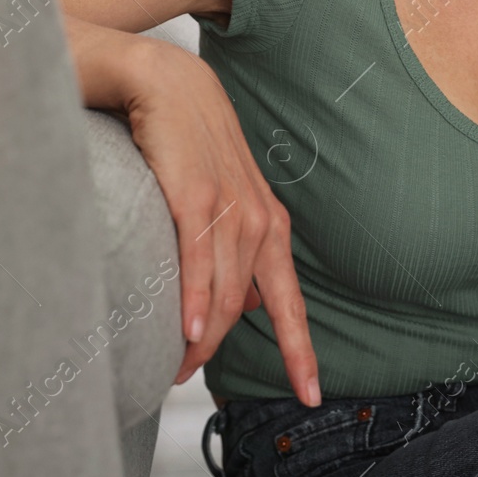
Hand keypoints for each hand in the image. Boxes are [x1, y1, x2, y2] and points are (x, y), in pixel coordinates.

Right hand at [122, 38, 319, 402]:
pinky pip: (198, 261)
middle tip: (186, 379)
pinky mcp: (195, 195)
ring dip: (200, 339)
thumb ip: (233, 248)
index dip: (301, 351)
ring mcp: (230, 208)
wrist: (167, 83)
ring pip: (222, 293)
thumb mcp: (222, 199)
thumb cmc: (190, 142)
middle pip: (248, 309)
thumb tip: (242, 301)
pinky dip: (194, 301)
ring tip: (176, 368)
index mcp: (270, 226)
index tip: (310, 394)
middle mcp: (259, 220)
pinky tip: (188, 331)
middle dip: (221, 354)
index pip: (290, 302)